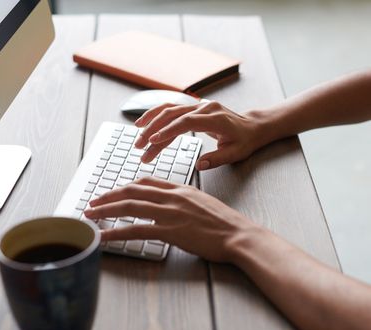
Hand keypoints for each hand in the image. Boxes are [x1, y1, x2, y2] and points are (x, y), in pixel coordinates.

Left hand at [84, 177, 265, 262]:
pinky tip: (104, 236)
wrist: (238, 234)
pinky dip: (116, 232)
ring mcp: (170, 212)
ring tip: (90, 215)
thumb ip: (182, 199)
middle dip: (109, 195)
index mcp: (179, 188)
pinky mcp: (170, 231)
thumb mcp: (201, 202)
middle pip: (132, 191)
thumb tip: (167, 204)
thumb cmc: (224, 222)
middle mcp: (171, 196)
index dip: (125, 186)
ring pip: (130, 206)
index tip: (113, 192)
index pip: (145, 182)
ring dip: (106, 210)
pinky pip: (136, 230)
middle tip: (93, 202)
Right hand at [133, 100, 267, 170]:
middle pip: (172, 115)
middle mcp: (204, 108)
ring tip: (138, 136)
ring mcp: (197, 106)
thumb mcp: (235, 153)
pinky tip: (143, 123)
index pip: (186, 122)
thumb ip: (217, 159)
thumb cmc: (244, 141)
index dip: (168, 131)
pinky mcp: (192, 108)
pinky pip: (170, 108)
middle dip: (153, 130)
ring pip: (168, 110)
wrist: (252, 126)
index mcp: (215, 118)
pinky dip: (155, 115)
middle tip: (140, 147)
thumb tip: (200, 165)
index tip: (153, 141)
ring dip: (150, 122)